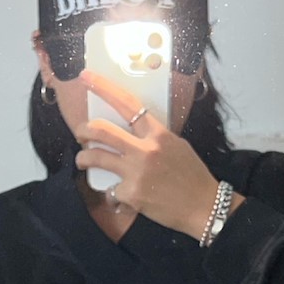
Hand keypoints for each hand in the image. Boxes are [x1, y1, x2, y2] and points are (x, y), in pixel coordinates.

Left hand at [74, 69, 243, 237]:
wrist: (203, 206)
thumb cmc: (192, 176)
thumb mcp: (177, 146)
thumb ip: (154, 137)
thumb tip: (132, 133)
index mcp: (158, 134)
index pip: (127, 104)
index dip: (103, 88)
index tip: (86, 78)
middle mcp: (145, 150)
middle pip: (102, 131)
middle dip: (83, 130)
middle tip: (80, 133)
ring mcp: (136, 172)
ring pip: (96, 158)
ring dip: (83, 159)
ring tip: (83, 161)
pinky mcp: (132, 194)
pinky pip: (110, 191)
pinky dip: (112, 194)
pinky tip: (120, 199)